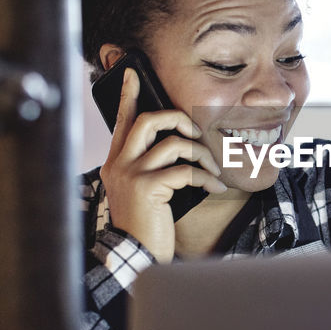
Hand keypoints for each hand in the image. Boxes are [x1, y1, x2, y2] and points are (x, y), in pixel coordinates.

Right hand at [99, 68, 226, 261]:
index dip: (128, 95)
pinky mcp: (147, 188)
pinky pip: (186, 170)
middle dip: (179, 119)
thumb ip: (150, 169)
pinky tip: (215, 189)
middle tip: (197, 133)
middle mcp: (118, 164)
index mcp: (115, 163)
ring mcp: (131, 174)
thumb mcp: (142, 192)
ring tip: (213, 170)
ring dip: (202, 154)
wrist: (135, 256)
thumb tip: (177, 147)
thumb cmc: (145, 226)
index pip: (121, 121)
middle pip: (148, 120)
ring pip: (173, 143)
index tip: (132, 73)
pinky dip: (206, 178)